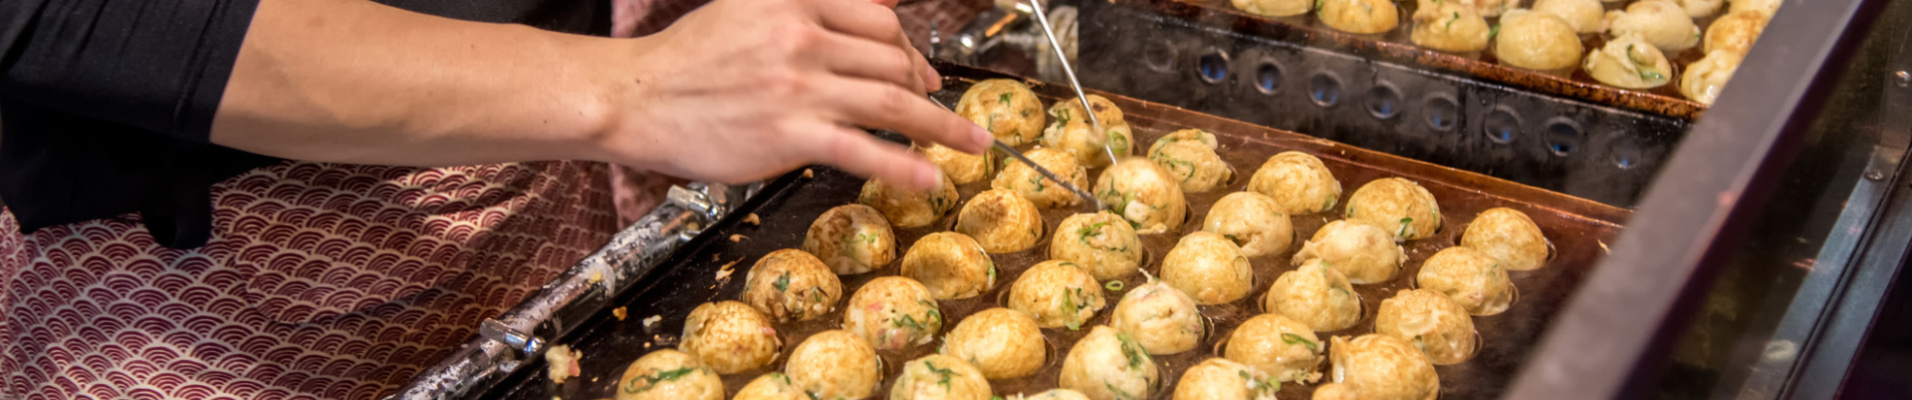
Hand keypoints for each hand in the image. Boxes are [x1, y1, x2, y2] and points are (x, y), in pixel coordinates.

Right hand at [595, 0, 985, 189]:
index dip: (909, 49)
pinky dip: (905, 167)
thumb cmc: (688, 61)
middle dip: (926, 88)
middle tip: (942, 111)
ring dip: (941, 126)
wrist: (634, 98)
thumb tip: (874, 22)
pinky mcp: (790, 135)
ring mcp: (798, 87)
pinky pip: (864, 150)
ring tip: (970, 144)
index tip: (921, 71)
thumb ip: (805, 13)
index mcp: (794, 1)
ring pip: (891, 103)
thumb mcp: (748, 10)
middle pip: (892, 60)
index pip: (879, 21)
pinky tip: (929, 179)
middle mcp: (801, 37)